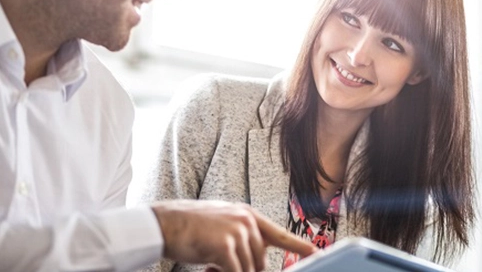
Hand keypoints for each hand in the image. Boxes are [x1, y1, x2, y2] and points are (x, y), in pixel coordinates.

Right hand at [151, 200, 315, 271]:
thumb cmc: (190, 227)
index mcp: (248, 215)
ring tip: (209, 265)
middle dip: (244, 271)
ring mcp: (238, 231)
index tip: (316, 253)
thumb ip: (242, 238)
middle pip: (260, 261)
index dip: (299, 246)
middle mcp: (247, 221)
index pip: (279, 234)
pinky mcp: (225, 245)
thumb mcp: (222, 225)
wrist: (165, 223)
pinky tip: (206, 268)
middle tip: (217, 267)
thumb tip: (255, 260)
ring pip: (248, 270)